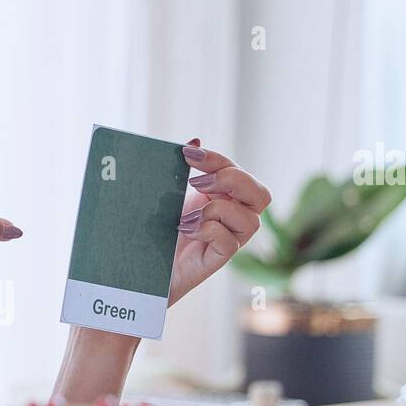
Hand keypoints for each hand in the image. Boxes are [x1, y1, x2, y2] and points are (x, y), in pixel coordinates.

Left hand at [169, 139, 270, 307]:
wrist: (143, 266)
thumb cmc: (158, 228)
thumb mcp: (170, 194)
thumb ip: (182, 169)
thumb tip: (195, 140)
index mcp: (225, 197)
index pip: (237, 171)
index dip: (217, 159)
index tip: (187, 153)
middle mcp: (234, 218)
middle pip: (261, 194)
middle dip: (232, 181)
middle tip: (196, 182)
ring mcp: (230, 240)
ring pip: (252, 221)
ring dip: (217, 210)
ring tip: (185, 217)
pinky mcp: (218, 260)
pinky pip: (230, 242)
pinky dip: (208, 230)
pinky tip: (186, 230)